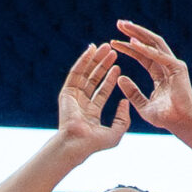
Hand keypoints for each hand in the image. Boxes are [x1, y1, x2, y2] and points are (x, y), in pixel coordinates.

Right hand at [54, 43, 131, 158]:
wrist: (77, 143)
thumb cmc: (94, 143)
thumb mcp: (115, 133)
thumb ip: (122, 119)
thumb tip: (125, 102)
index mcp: (91, 112)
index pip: (102, 91)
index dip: (110, 79)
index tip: (118, 67)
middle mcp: (81, 103)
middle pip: (93, 79)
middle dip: (103, 65)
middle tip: (112, 52)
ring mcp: (73, 97)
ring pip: (85, 73)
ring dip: (95, 59)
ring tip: (105, 47)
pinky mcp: (67, 92)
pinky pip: (76, 72)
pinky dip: (83, 60)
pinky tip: (91, 50)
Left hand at [106, 20, 191, 132]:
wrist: (180, 123)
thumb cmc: (164, 117)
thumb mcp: (142, 105)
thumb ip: (132, 92)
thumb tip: (120, 78)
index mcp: (160, 73)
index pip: (142, 55)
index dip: (128, 46)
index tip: (113, 41)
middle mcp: (167, 65)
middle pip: (149, 43)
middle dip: (134, 32)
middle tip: (119, 23)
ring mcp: (174, 65)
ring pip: (154, 43)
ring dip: (139, 33)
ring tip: (125, 26)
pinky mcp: (178, 68)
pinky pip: (159, 56)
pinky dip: (146, 49)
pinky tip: (133, 43)